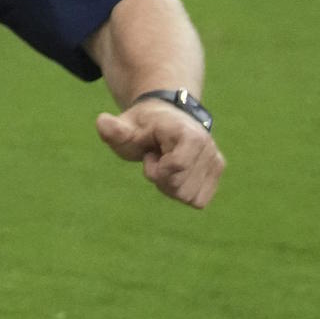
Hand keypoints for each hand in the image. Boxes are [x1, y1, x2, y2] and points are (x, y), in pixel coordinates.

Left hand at [95, 100, 223, 210]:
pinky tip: (176, 174)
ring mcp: (215, 159)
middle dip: (162, 179)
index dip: (156, 170)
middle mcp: (208, 146)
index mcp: (188, 134)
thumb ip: (114, 130)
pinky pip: (199, 200)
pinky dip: (183, 193)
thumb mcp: (124, 128)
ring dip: (171, 187)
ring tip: (166, 165)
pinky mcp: (217, 170)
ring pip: (190, 197)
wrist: (164, 118)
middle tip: (157, 159)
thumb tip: (102, 122)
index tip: (150, 156)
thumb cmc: (141, 127)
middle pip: (181, 187)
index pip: (176, 168)